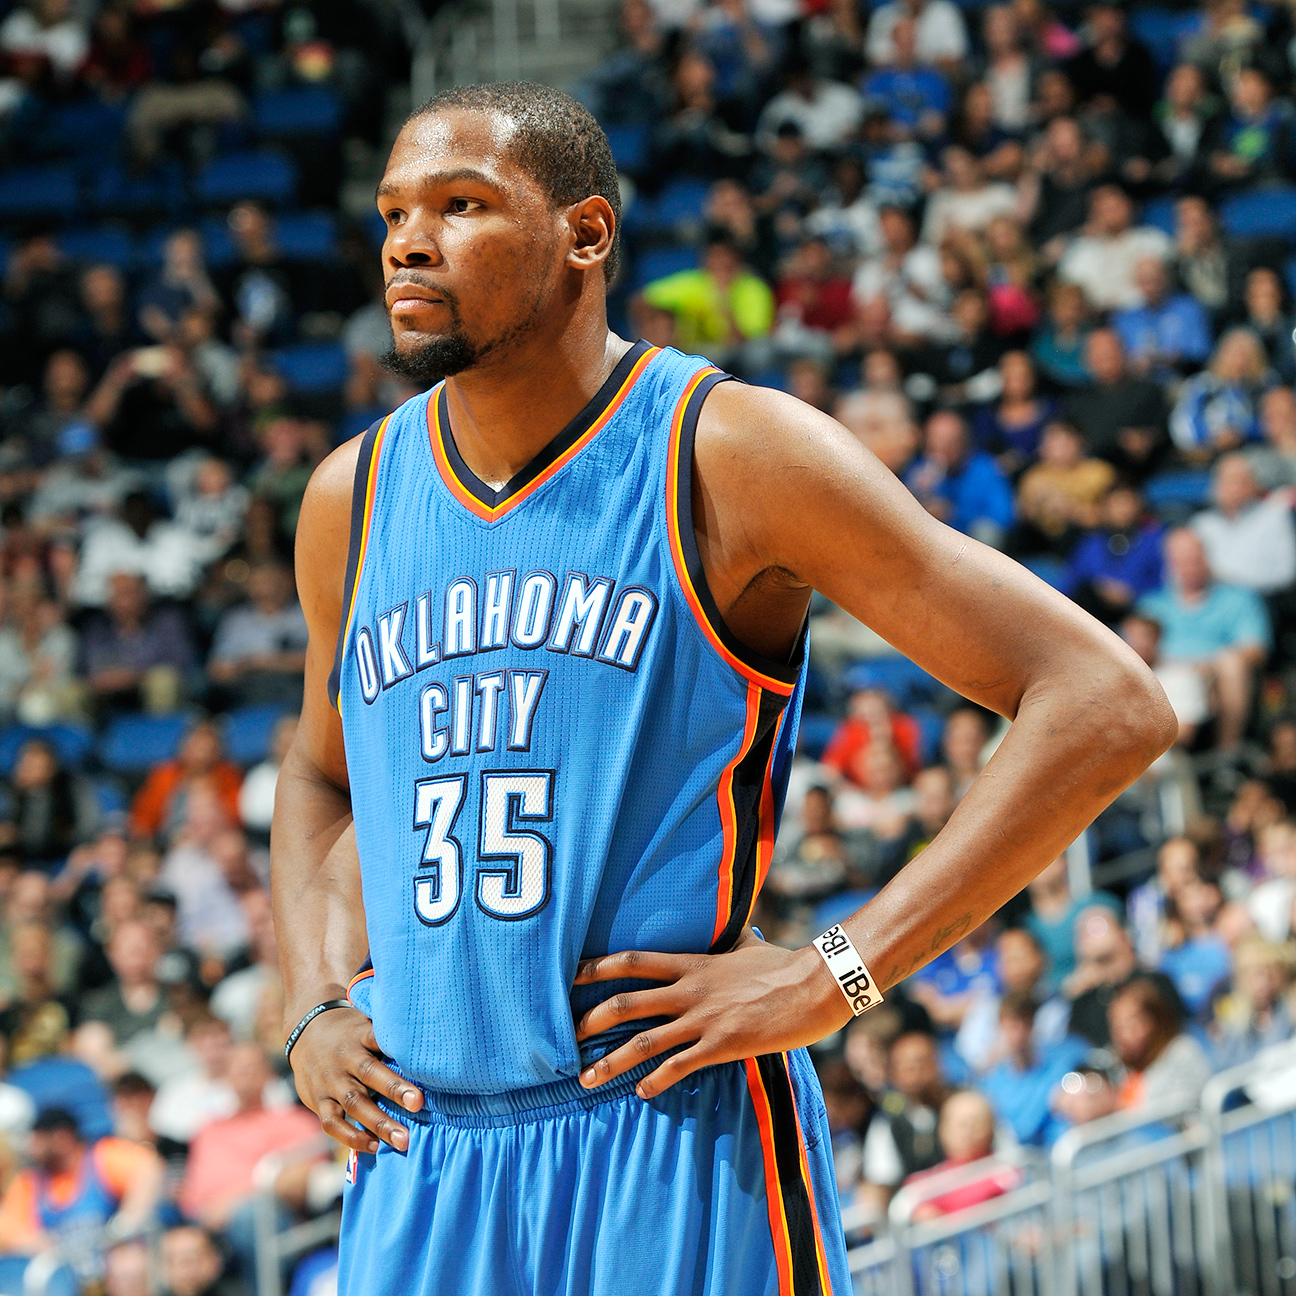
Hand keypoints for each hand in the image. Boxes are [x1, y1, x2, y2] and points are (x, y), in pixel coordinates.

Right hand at [287, 1005, 422, 1152]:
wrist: (304, 1031)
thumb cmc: (349, 1031)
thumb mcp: (367, 1022)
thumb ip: (390, 1034)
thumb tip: (432, 1038)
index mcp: (361, 1035)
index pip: (380, 1039)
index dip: (399, 1049)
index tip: (422, 1063)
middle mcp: (345, 1058)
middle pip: (369, 1073)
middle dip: (394, 1090)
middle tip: (419, 1105)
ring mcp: (330, 1081)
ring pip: (353, 1102)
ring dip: (378, 1122)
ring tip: (403, 1140)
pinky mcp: (318, 1101)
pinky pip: (332, 1122)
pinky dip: (351, 1137)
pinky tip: (373, 1146)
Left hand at [572, 932, 848, 1098]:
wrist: (816, 985)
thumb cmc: (784, 964)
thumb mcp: (748, 944)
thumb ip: (728, 940)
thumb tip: (729, 926)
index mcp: (693, 963)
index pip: (634, 960)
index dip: (598, 967)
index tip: (570, 976)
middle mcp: (690, 989)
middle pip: (628, 1001)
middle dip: (592, 1019)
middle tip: (565, 1036)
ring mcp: (705, 1018)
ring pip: (645, 1041)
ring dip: (611, 1062)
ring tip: (585, 1079)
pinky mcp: (723, 1045)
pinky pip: (680, 1066)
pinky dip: (656, 1080)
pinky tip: (641, 1092)